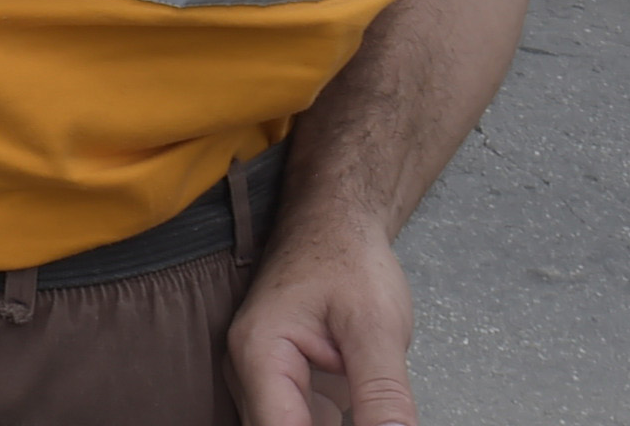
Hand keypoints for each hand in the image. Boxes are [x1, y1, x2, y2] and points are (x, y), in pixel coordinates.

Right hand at [229, 224, 417, 424]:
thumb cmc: (347, 259)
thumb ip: (383, 395)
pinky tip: (358, 406)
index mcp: (260, 356)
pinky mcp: (280, 385)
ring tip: (358, 391)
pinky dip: (329, 423)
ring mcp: (260, 380)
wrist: (333, 224)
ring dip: (329, 424)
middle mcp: (246, 373)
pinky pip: (297, 421)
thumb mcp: (376, 328)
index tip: (356, 418)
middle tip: (368, 410)